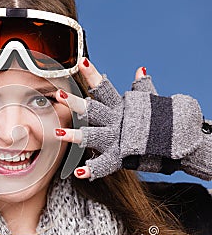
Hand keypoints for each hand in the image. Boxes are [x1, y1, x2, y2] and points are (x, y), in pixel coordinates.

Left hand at [54, 58, 203, 179]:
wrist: (177, 144)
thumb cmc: (157, 122)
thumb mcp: (149, 103)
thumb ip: (142, 87)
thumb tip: (140, 69)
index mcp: (120, 107)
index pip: (105, 88)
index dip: (93, 75)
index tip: (81, 61)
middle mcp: (116, 122)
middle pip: (93, 110)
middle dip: (75, 102)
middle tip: (59, 93)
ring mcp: (117, 140)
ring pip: (93, 137)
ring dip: (75, 135)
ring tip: (58, 133)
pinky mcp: (119, 158)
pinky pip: (104, 165)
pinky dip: (92, 170)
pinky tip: (79, 173)